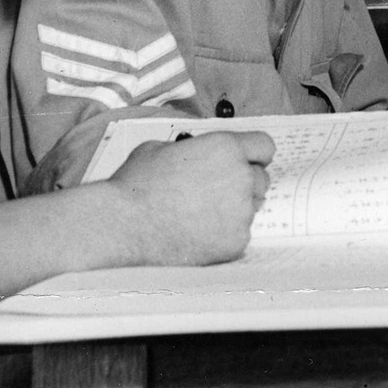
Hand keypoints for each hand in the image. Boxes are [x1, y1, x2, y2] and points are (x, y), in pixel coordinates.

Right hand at [107, 131, 274, 265]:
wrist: (122, 225)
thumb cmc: (135, 185)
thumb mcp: (160, 148)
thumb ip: (190, 148)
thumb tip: (193, 154)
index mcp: (225, 147)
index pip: (265, 146)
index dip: (254, 154)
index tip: (247, 162)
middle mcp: (240, 176)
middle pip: (261, 179)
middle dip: (244, 183)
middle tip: (217, 193)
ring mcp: (241, 211)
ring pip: (251, 208)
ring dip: (235, 209)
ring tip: (201, 215)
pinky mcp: (236, 242)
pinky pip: (240, 235)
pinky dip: (225, 236)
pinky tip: (199, 234)